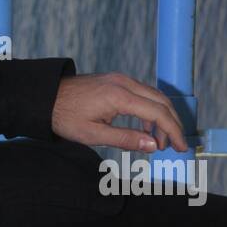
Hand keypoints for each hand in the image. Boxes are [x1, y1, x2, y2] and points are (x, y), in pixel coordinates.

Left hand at [51, 72, 189, 152]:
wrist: (46, 97)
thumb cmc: (64, 117)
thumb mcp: (92, 135)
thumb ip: (125, 139)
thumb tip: (153, 145)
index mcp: (119, 96)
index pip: (158, 113)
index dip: (173, 131)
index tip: (180, 147)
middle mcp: (124, 83)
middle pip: (161, 102)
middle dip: (172, 124)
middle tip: (175, 146)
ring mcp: (121, 79)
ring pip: (153, 97)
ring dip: (161, 118)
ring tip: (159, 141)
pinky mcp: (116, 81)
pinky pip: (142, 94)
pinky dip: (149, 110)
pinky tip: (145, 128)